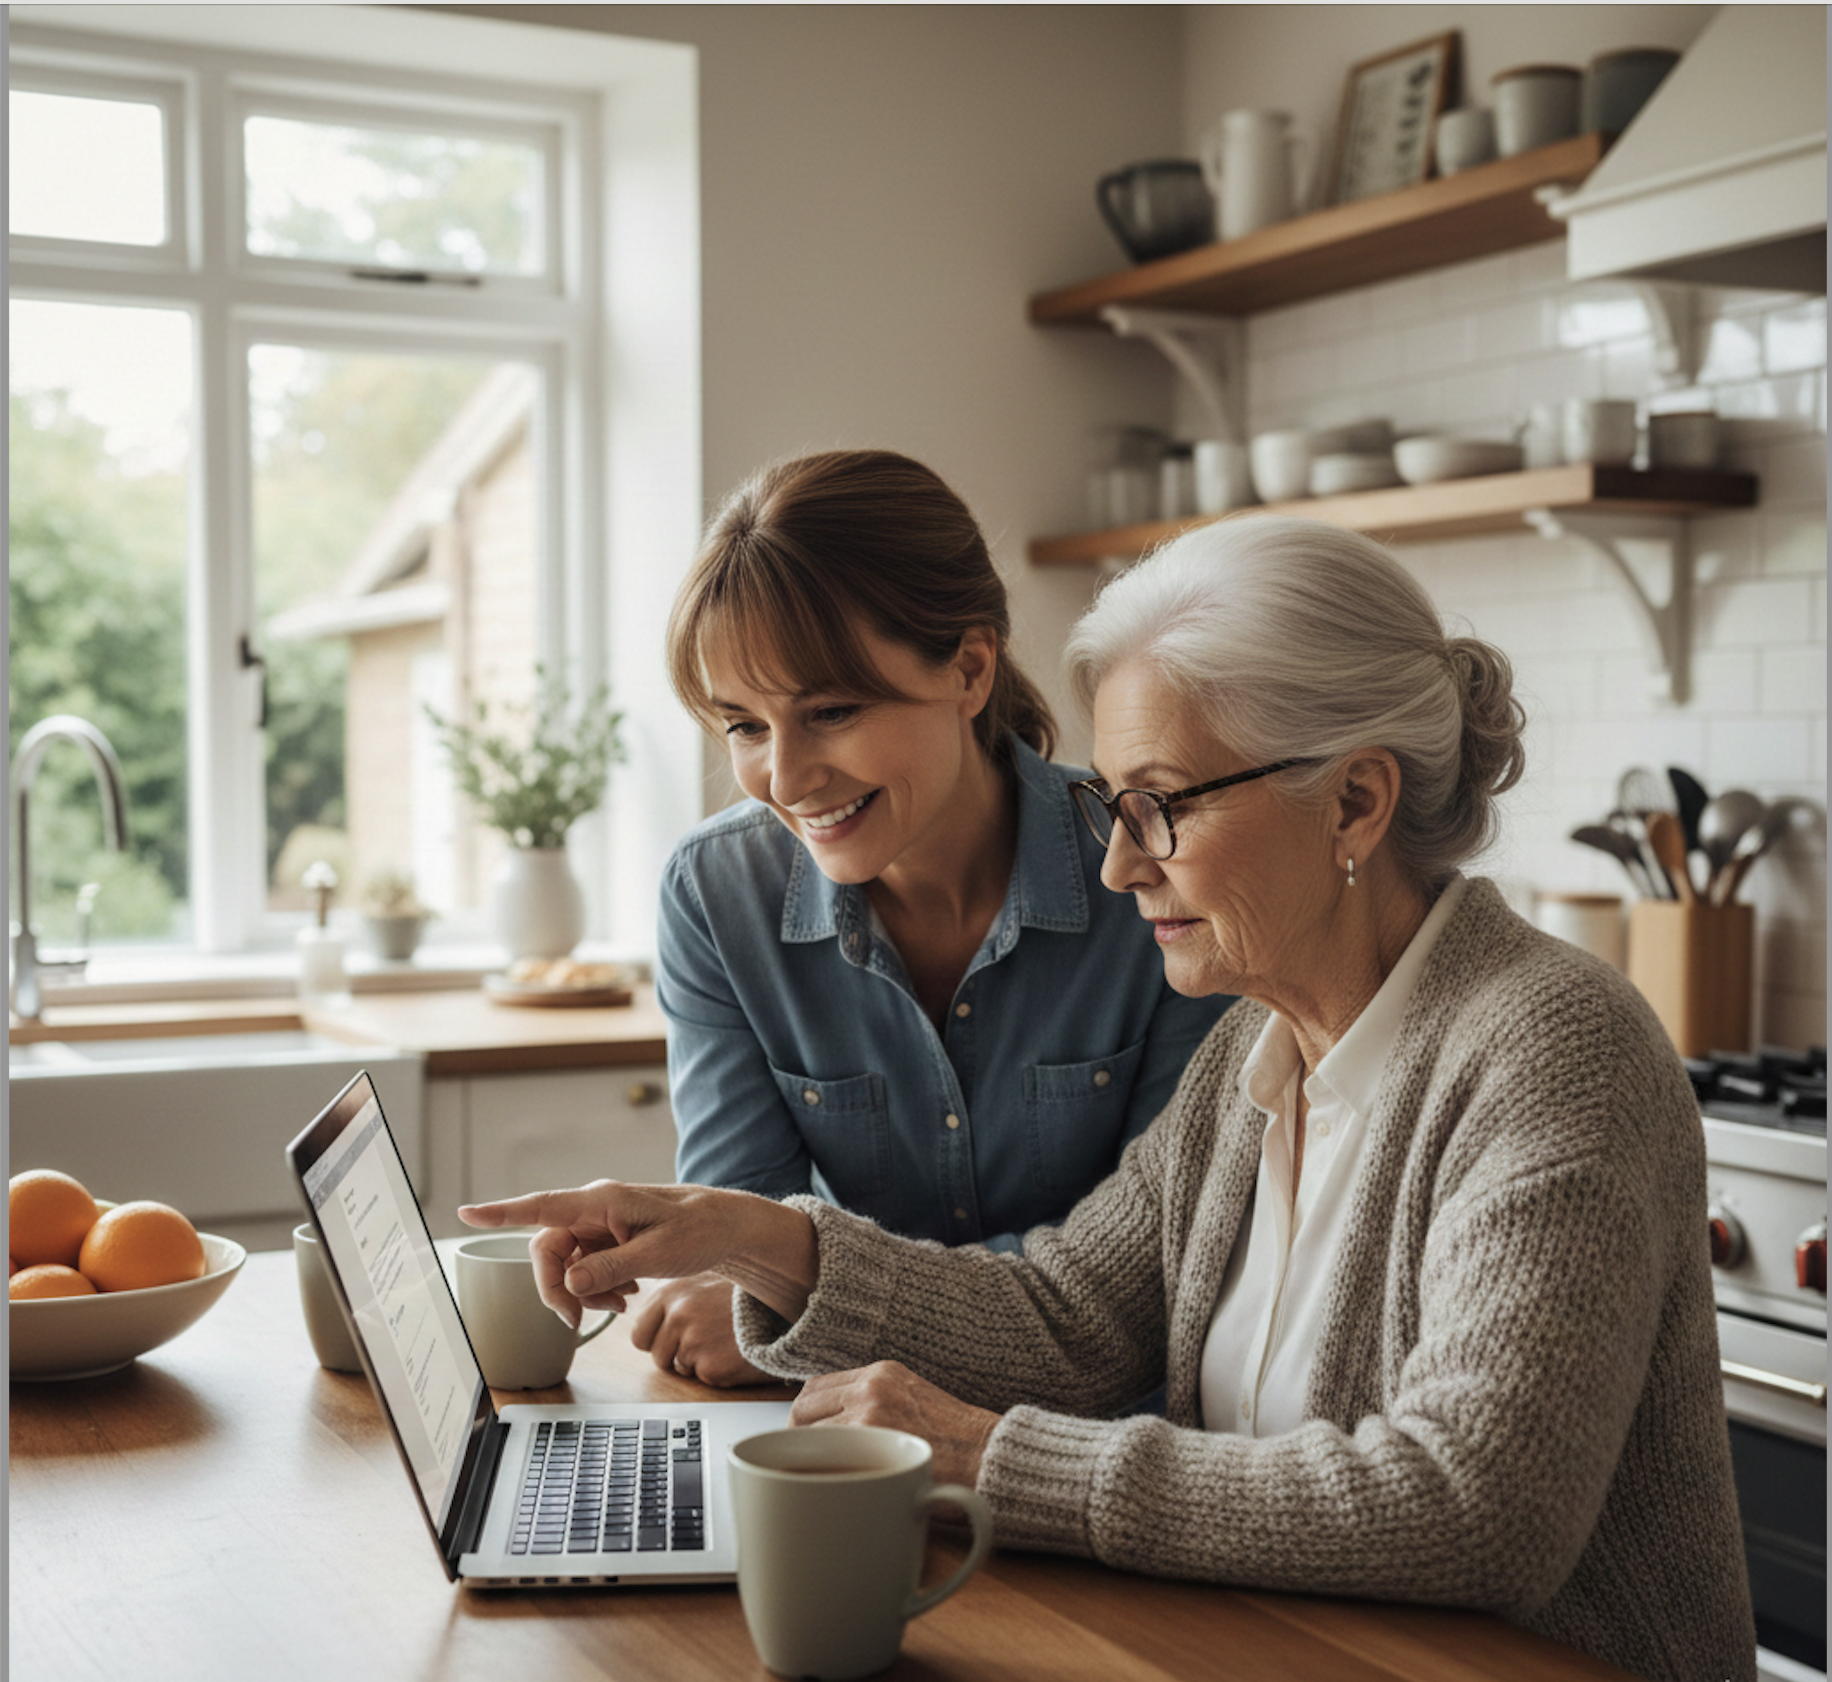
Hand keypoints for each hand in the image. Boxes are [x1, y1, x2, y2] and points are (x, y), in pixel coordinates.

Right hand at [458, 1180, 816, 1328]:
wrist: (725, 1229)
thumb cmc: (697, 1231)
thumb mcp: (656, 1254)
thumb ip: (609, 1268)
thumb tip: (570, 1283)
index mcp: (602, 1200)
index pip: (542, 1206)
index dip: (501, 1212)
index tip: (466, 1212)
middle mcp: (594, 1209)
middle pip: (547, 1250)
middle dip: (556, 1288)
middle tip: (577, 1320)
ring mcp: (599, 1225)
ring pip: (564, 1264)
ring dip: (581, 1292)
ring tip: (618, 1306)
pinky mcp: (607, 1241)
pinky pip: (584, 1268)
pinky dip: (597, 1289)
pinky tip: (624, 1297)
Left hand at [628, 1273, 771, 1386]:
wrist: (788, 1307)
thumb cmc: (746, 1297)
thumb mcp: (703, 1283)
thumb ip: (674, 1302)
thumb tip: (649, 1326)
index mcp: (671, 1293)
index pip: (640, 1334)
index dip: (657, 1341)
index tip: (674, 1337)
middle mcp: (678, 1315)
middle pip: (657, 1356)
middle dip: (675, 1355)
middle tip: (705, 1340)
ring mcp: (694, 1342)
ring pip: (680, 1369)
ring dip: (699, 1362)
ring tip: (724, 1340)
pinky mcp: (711, 1368)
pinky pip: (704, 1379)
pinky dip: (719, 1371)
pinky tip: (736, 1351)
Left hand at [792, 1361, 997, 1490]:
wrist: (989, 1455)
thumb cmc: (956, 1439)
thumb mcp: (913, 1400)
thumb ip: (874, 1403)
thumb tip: (833, 1424)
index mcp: (880, 1372)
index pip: (816, 1386)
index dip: (806, 1415)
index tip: (807, 1436)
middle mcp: (870, 1386)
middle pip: (802, 1408)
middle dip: (799, 1438)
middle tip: (807, 1464)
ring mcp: (868, 1414)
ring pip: (808, 1435)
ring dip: (809, 1459)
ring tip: (820, 1479)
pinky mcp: (872, 1445)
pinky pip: (825, 1459)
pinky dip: (822, 1475)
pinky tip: (833, 1489)